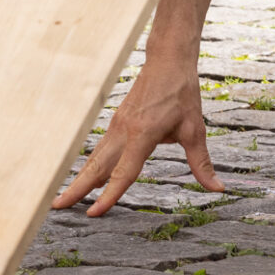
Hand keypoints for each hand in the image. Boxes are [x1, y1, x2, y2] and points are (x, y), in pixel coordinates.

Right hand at [54, 54, 216, 215]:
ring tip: (64, 198)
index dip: (109, 195)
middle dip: (76, 188)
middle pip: (97, 166)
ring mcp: (117, 126)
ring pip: (95, 158)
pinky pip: (101, 149)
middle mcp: (124, 131)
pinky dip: (92, 166)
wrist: (167, 60)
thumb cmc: (182, 93)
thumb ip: (202, 163)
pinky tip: (88, 179)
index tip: (94, 213)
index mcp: (142, 134)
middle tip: (56, 207)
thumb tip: (218, 188)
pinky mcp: (118, 123)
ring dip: (80, 179)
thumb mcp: (195, 130)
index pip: (124, 172)